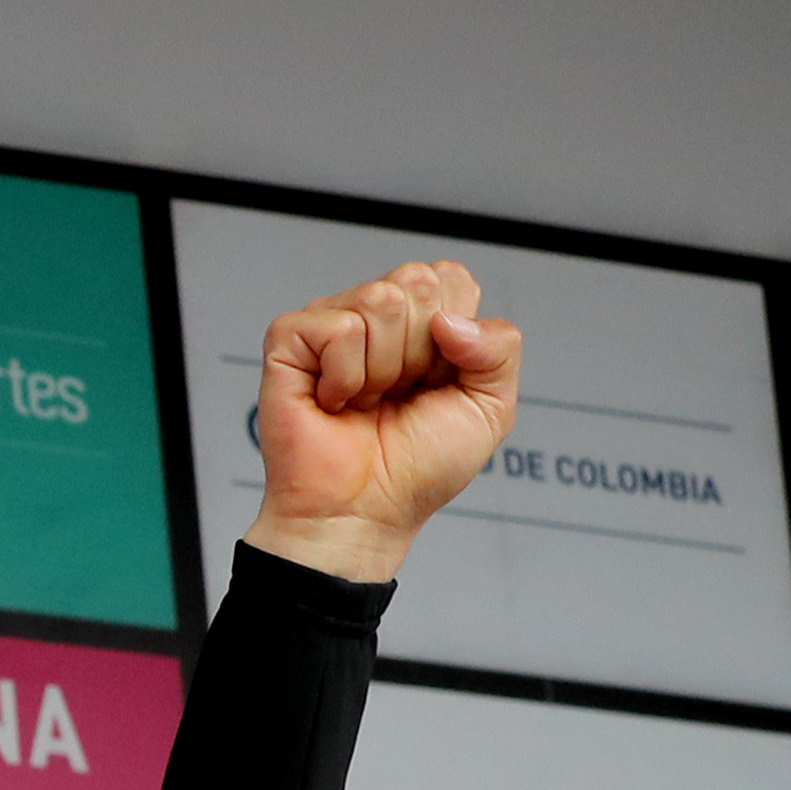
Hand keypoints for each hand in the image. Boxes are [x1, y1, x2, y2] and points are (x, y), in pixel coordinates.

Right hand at [245, 260, 521, 583]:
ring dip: (381, 369)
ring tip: (366, 401)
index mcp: (423, 322)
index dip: (454, 332)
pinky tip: (335, 401)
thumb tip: (449, 320)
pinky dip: (344, 376)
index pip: (450, 277)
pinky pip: (336, 328)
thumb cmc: (417, 468)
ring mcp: (330, 324)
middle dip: (420, 351)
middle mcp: (377, 317)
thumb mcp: (492, 406)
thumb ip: (501, 346)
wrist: (365, 511)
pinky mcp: (289, 341)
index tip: (436, 380)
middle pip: (418, 281)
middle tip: (399, 394)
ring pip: (378, 300)